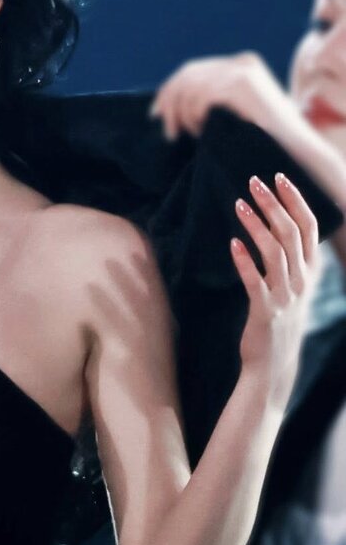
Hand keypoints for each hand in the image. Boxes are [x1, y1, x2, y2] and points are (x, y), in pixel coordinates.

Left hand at [150, 53, 300, 142]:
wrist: (294, 148)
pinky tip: (202, 132)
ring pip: (191, 90)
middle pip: (187, 76)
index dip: (168, 91)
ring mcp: (242, 71)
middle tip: (168, 133)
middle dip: (170, 105)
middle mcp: (241, 63)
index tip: (154, 114)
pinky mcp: (241, 85)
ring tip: (193, 135)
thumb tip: (167, 105)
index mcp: (240, 64)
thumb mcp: (232, 113)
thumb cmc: (262, 139)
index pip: (192, 70)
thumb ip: (210, 101)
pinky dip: (195, 118)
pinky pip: (202, 99)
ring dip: (185, 116)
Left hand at [231, 173, 320, 405]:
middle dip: (274, 203)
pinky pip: (255, 281)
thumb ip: (290, 262)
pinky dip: (244, 260)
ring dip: (257, 224)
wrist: (274, 367)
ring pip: (275, 252)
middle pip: (291, 233)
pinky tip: (232, 243)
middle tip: (254, 181)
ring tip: (238, 203)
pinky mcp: (265, 311)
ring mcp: (285, 296)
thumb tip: (278, 229)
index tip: (278, 177)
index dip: (295, 200)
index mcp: (310, 273)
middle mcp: (302, 281)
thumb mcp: (292, 290)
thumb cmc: (279, 323)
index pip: (308, 227)